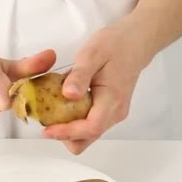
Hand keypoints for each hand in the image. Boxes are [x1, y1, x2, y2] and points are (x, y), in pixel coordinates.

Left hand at [43, 24, 154, 153]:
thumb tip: (68, 94)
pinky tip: (63, 106)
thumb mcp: (92, 54)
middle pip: (87, 139)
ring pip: (87, 135)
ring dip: (68, 130)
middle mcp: (114, 113)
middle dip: (65, 136)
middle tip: (46, 121)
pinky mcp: (108, 111)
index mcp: (112, 100)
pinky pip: (89, 125)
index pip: (90, 128)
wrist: (135, 42)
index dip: (67, 133)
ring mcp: (113, 114)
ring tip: (52, 111)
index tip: (47, 130)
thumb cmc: (115, 45)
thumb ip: (79, 75)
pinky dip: (74, 121)